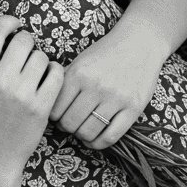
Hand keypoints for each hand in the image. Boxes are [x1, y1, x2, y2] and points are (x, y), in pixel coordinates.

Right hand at [0, 16, 65, 179]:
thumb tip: (5, 37)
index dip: (9, 21)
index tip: (15, 24)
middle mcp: (0, 79)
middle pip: (24, 40)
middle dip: (27, 43)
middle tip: (26, 53)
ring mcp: (22, 93)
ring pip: (41, 56)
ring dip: (41, 60)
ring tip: (35, 72)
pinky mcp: (41, 106)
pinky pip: (56, 74)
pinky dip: (54, 72)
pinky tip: (48, 78)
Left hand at [51, 18, 166, 149]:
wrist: (140, 42)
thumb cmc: (105, 53)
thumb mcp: (80, 61)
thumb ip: (64, 81)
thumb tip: (46, 103)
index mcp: (78, 74)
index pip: (55, 109)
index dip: (52, 117)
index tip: (56, 117)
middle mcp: (95, 87)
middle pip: (69, 123)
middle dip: (65, 127)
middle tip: (69, 124)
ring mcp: (116, 98)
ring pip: (88, 132)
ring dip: (80, 136)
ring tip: (81, 130)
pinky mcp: (133, 108)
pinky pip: (111, 136)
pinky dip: (98, 143)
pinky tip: (93, 140)